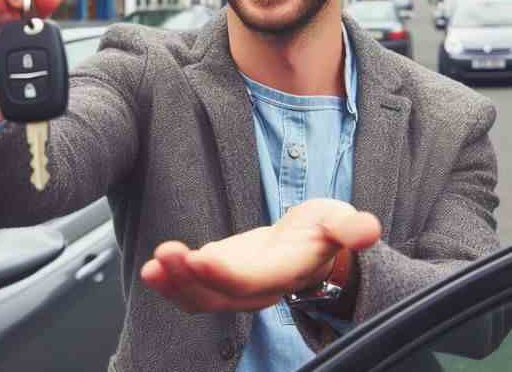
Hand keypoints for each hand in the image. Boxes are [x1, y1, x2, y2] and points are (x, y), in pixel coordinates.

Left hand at [141, 199, 380, 313]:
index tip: (199, 259)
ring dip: (175, 284)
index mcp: (287, 271)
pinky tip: (153, 267)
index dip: (228, 274)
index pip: (255, 280)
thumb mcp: (341, 220)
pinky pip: (195, 287)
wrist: (313, 246)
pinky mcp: (224, 274)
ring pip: (203, 297)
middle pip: (221, 295)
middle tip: (163, 256)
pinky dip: (173, 281)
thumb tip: (367, 229)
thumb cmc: (326, 230)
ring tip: (152, 266)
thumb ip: (349, 228)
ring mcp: (239, 284)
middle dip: (189, 280)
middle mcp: (260, 286)